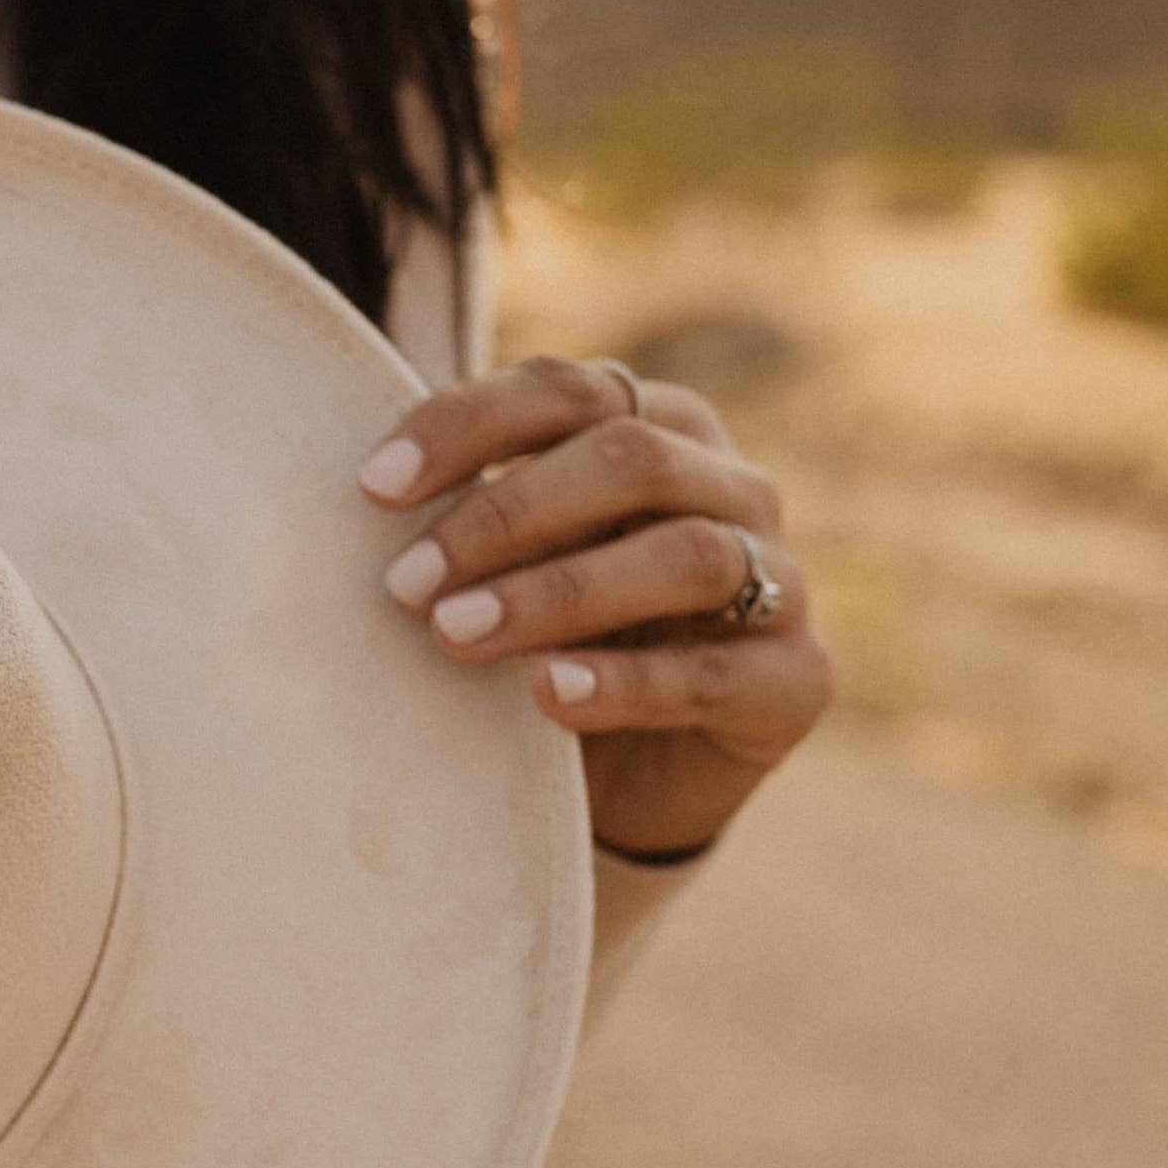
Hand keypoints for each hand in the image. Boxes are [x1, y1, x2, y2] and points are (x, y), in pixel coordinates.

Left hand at [360, 354, 833, 859]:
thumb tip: (369, 490)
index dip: (469, 424)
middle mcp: (733, 485)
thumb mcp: (513, 564)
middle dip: (507, 513)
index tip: (372, 487)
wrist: (638, 777)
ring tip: (457, 633)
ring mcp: (782, 580)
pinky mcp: (798, 679)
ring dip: (558, 592)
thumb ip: (472, 513)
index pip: (569, 390)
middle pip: (633, 458)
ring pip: (684, 555)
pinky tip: (547, 694)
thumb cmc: (559, 638)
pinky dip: (625, 682)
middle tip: (404, 582)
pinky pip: (715, 670)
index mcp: (661, 427)